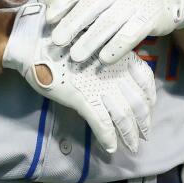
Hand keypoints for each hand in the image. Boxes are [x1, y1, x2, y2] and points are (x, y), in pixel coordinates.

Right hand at [2, 2, 155, 153]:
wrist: (33, 39)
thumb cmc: (57, 34)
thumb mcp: (87, 36)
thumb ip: (102, 50)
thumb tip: (108, 62)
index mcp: (117, 55)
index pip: (145, 78)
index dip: (150, 95)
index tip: (150, 105)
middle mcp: (113, 72)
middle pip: (138, 102)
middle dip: (144, 122)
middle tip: (145, 135)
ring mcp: (98, 86)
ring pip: (123, 117)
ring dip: (130, 135)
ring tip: (132, 146)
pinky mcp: (82, 99)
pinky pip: (101, 124)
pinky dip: (107, 138)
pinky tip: (110, 148)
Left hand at [44, 0, 183, 65]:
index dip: (62, 2)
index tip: (49, 19)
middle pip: (92, 5)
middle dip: (72, 24)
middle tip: (57, 41)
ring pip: (109, 22)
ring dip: (91, 41)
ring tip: (76, 56)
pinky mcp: (151, 16)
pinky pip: (130, 34)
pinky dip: (116, 48)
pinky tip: (104, 59)